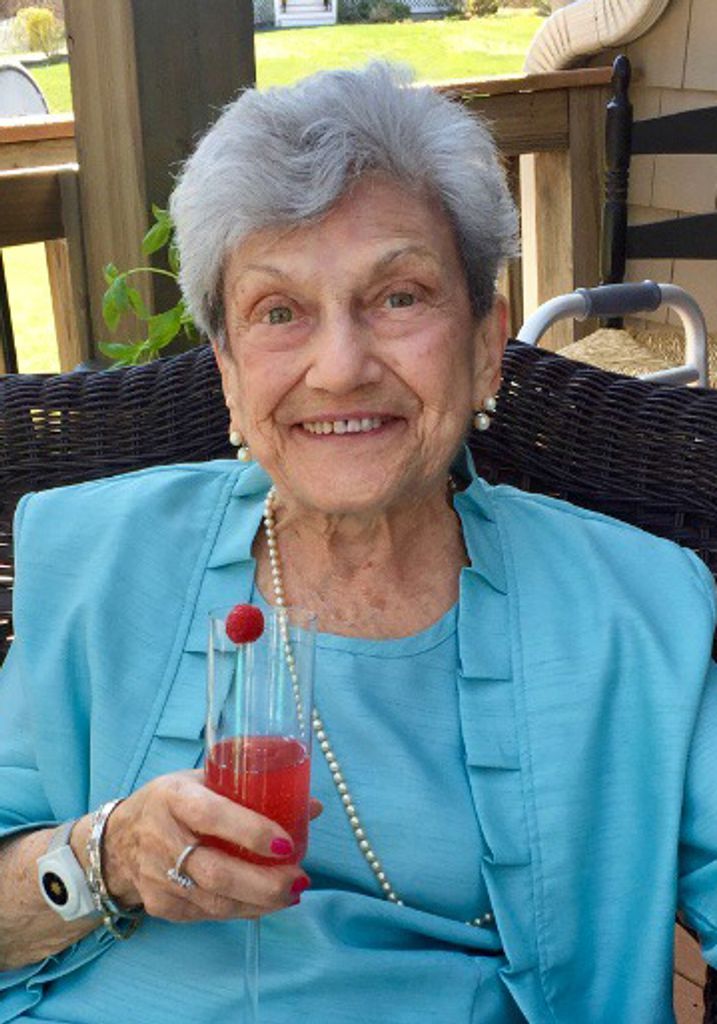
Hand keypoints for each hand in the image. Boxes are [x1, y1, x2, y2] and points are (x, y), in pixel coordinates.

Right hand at [100, 770, 321, 922]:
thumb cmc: (173, 803)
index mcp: (174, 798)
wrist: (118, 840)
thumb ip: (253, 791)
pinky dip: (242, 910)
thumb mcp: (204, 780)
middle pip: (216, 871)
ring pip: (215, 900)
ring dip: (260, 902)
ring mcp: (158, 878)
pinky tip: (265, 903)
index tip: (287, 843)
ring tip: (291, 893)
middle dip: (264, 882)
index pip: (212, 815)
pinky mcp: (162, 906)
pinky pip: (208, 914)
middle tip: (299, 880)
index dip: (251, 831)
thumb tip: (312, 806)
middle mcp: (162, 838)